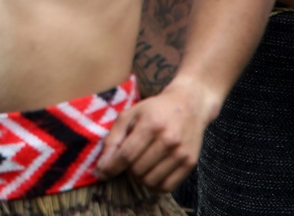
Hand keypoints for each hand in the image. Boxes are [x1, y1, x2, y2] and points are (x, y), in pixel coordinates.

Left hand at [96, 78, 214, 191]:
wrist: (188, 105)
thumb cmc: (153, 110)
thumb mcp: (129, 115)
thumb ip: (113, 138)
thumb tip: (102, 166)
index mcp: (151, 125)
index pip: (127, 154)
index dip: (112, 166)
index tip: (102, 172)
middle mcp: (169, 140)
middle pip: (137, 169)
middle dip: (126, 169)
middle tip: (127, 160)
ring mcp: (181, 153)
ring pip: (150, 181)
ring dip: (139, 178)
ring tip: (139, 165)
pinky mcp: (191, 163)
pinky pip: (166, 187)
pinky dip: (154, 185)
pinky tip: (150, 173)